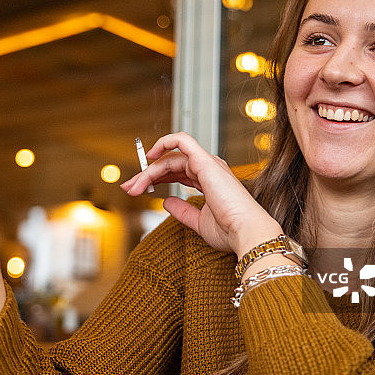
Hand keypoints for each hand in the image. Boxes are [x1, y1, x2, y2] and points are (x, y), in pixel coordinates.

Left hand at [120, 132, 282, 256]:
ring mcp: (207, 163)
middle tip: (129, 187)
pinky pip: (181, 141)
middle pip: (170, 164)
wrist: (245, 233)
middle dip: (146, 175)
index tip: (137, 189)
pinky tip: (149, 156)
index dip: (155, 178)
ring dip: (149, 171)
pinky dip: (164, 142)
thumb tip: (166, 202)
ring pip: (170, 158)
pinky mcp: (204, 161)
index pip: (177, 172)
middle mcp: (209, 169)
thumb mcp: (199, 222)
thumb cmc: (229, 231)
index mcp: (209, 181)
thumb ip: (182, 211)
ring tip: (134, 186)